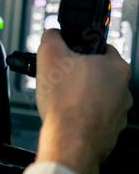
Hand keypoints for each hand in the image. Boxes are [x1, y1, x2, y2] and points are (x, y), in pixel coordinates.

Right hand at [35, 29, 132, 173]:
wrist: (70, 140)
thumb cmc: (66, 103)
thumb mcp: (49, 56)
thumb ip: (51, 38)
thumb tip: (52, 33)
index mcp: (116, 67)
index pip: (102, 48)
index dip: (81, 50)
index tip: (68, 56)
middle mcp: (123, 89)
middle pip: (98, 75)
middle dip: (78, 76)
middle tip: (60, 80)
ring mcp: (118, 113)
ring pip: (97, 98)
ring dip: (81, 98)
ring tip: (61, 101)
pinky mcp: (110, 131)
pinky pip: (94, 118)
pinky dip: (81, 117)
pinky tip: (66, 118)